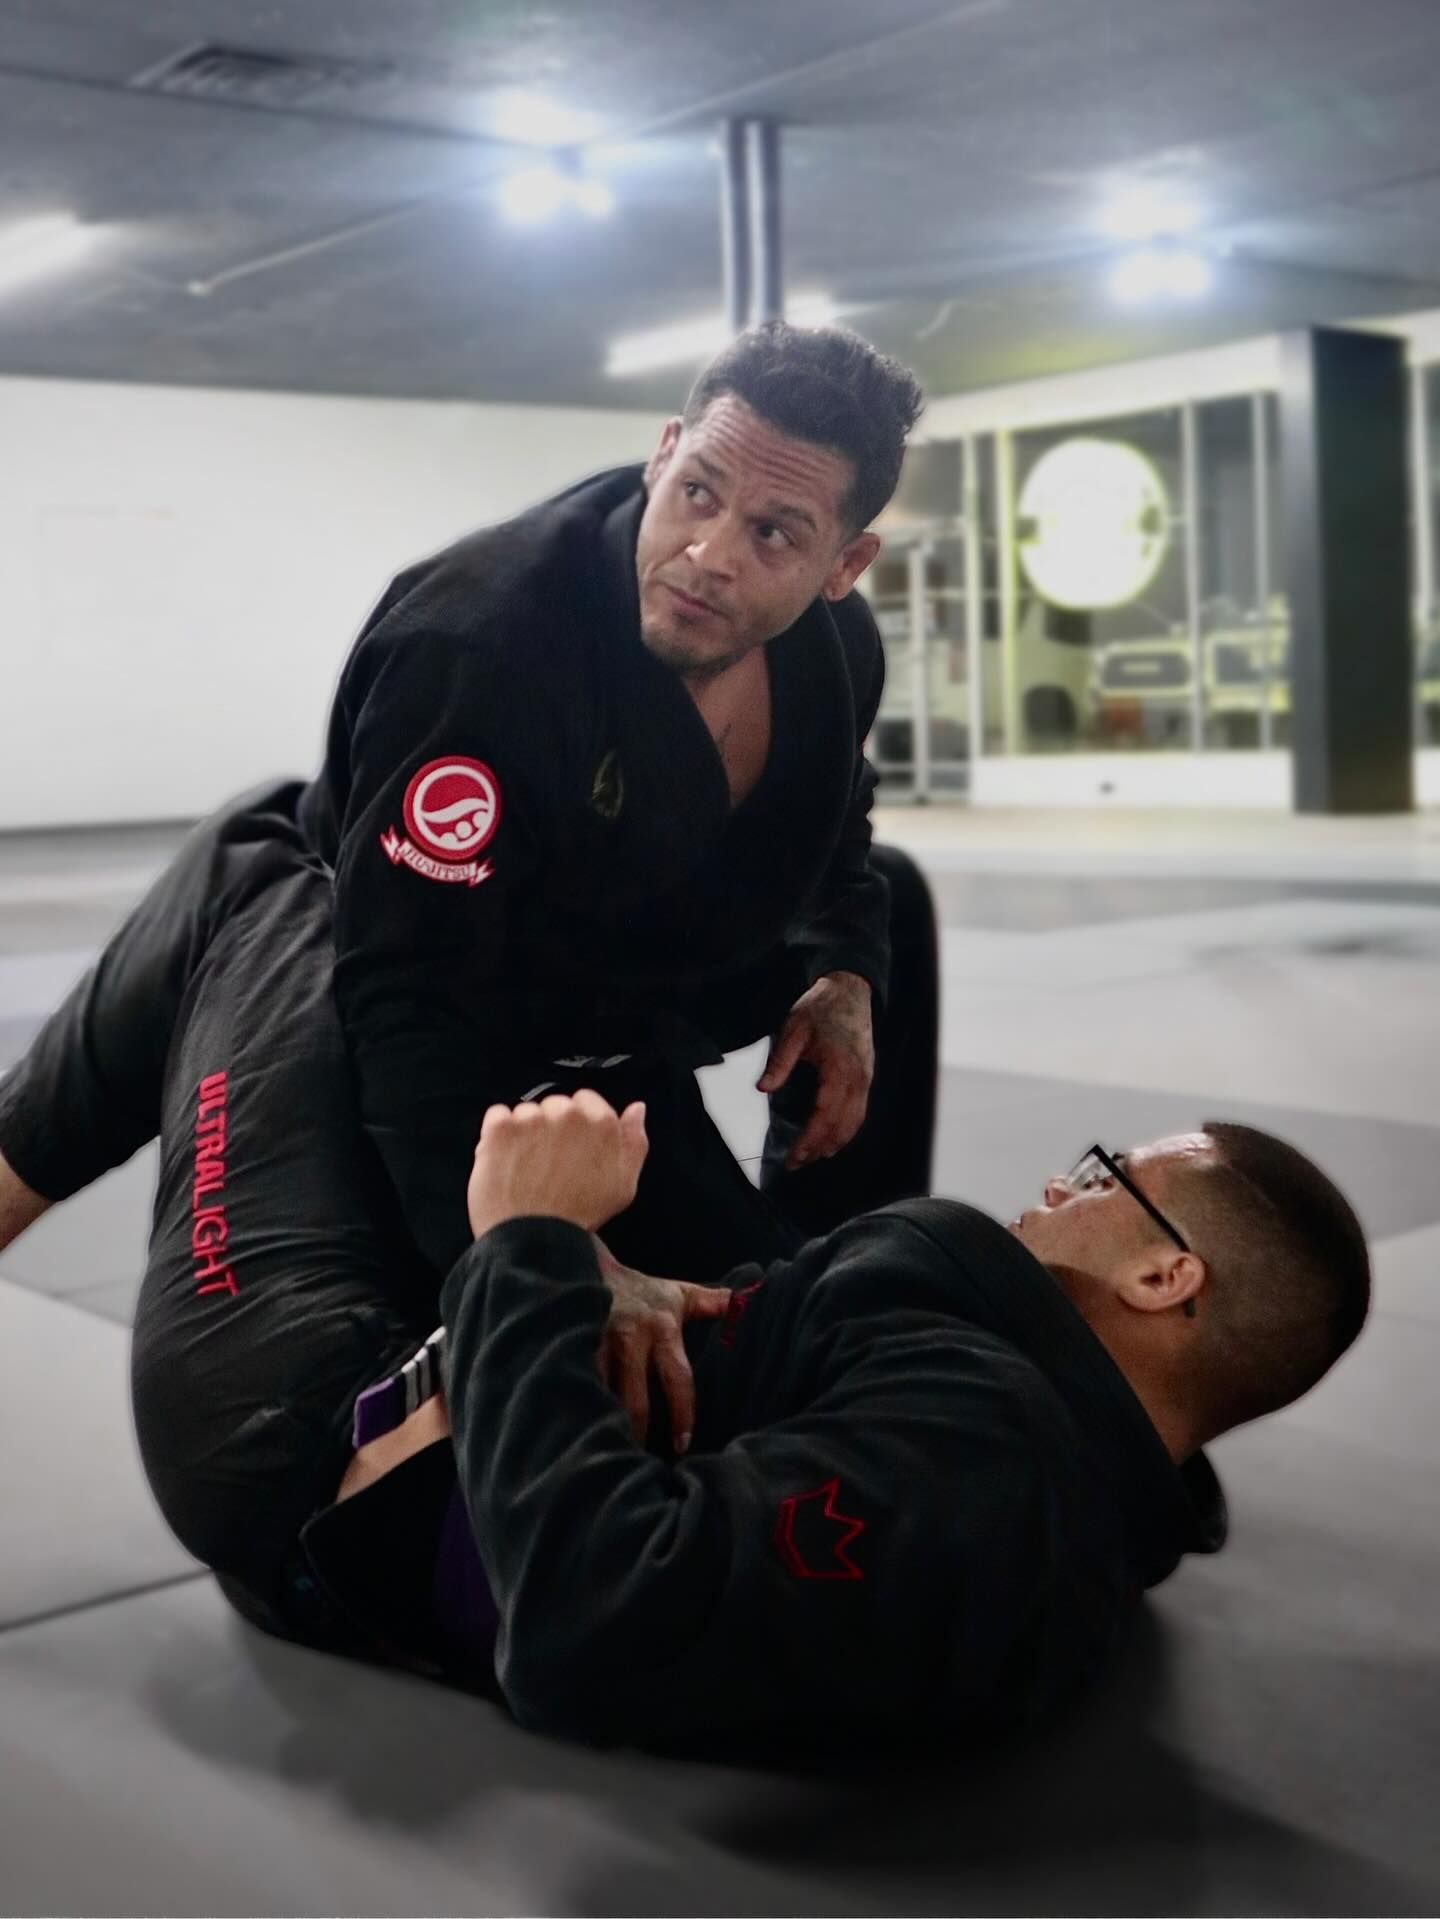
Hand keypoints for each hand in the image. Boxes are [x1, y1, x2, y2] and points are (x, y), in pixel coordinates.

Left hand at [466, 1090, 647, 1239]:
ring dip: (524, 1132)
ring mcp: (532, 1118)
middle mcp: (568, 1113)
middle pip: (555, 1105)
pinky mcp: (500, 1128)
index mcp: (602, 1123)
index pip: (586, 1100)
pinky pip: (497, 1116)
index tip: (571, 1147)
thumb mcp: (624, 1186)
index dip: (578, 1124)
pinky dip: (497, 1135)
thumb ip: (634, 1142)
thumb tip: (636, 1109)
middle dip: (551, 1127)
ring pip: (527, 1112)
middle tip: (549, 1162)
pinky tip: (505, 1160)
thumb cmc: (580, 1216)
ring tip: (526, 1167)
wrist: (536, 1239)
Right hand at [591, 1237, 729, 1452]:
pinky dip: (578, 1411)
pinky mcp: (567, 1349)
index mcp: (661, 1330)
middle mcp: (628, 1340)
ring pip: (601, 1397)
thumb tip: (746, 1300)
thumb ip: (710, 1303)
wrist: (586, 1263)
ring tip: (609, 1455)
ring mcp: (595, 1345)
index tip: (683, 1445)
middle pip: (634, 1399)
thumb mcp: (675, 1294)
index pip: (677, 1378)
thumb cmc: (637, 1290)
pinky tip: (579, 1433)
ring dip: (606, 1426)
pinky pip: (573, 1387)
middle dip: (639, 1433)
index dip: (681, 1414)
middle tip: (643, 1465)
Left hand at [757, 970, 874, 1168]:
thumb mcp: (793, 1030)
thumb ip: (780, 1062)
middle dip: (819, 1148)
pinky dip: (847, 1130)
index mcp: (839, 1067)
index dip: (810, 1139)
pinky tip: (832, 1140)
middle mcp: (858, 1078)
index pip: (825, 1114)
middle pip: (842, 1125)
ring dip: (834, 1143)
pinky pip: (860, 1112)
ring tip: (812, 1157)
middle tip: (796, 1164)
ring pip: (855, 1122)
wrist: (849, 990)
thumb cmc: (820, 1008)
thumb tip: (762, 1088)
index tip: (794, 1156)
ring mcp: (866, 1078)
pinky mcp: (867, 1077)